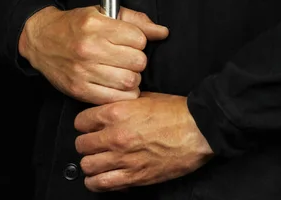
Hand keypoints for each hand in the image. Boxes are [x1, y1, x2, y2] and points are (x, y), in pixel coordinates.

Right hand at [18, 6, 168, 104]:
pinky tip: (116, 85)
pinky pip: (116, 98)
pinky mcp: (79, 89)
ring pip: (130, 81)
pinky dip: (122, 94)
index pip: (139, 39)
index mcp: (96, 25)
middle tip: (127, 58)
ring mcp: (84, 70)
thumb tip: (162, 32)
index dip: (138, 41)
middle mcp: (89, 48)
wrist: (41, 40)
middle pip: (137, 61)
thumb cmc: (74, 26)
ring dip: (131, 78)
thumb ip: (135, 21)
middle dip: (137, 60)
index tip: (130, 42)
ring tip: (122, 72)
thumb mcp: (102, 13)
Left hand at [74, 92, 214, 191]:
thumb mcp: (144, 97)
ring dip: (90, 164)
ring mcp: (123, 158)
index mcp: (116, 113)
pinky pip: (101, 184)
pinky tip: (100, 177)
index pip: (80, 122)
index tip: (89, 127)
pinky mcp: (134, 176)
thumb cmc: (177, 112)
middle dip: (86, 144)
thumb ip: (122, 104)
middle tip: (93, 144)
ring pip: (87, 166)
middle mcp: (115, 136)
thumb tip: (109, 109)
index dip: (84, 124)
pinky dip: (96, 182)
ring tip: (97, 161)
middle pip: (81, 145)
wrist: (199, 130)